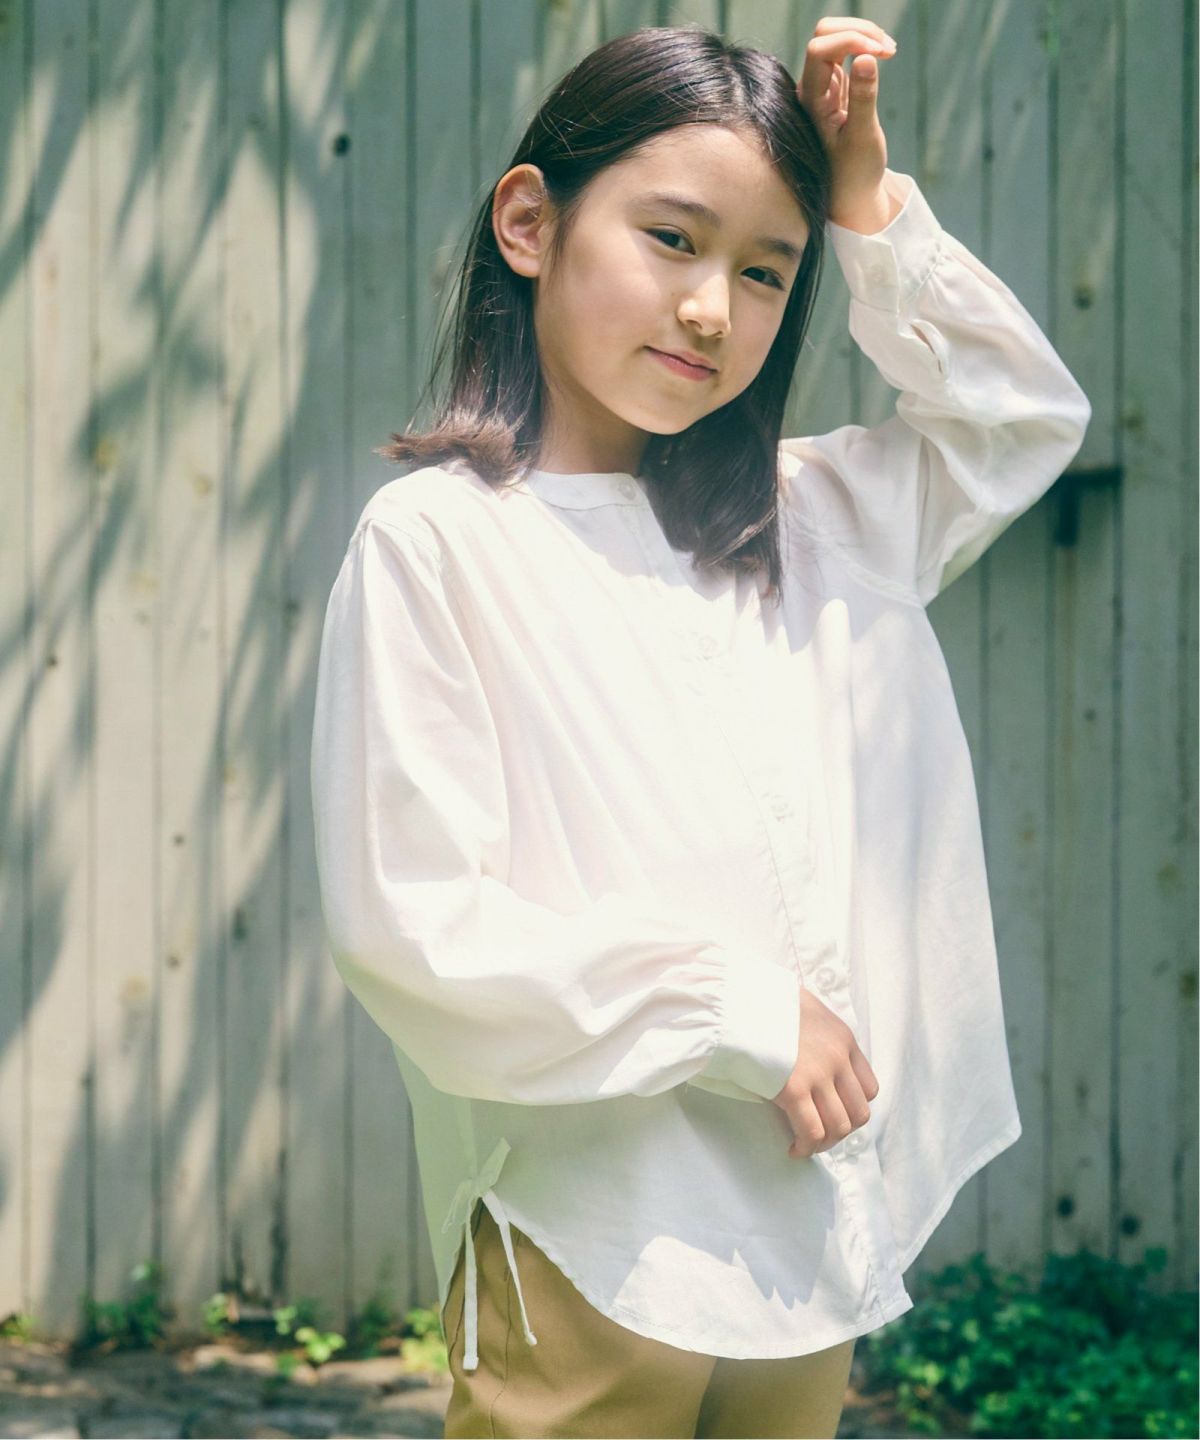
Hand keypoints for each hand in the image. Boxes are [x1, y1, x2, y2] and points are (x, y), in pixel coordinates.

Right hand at [771, 985, 878, 1157]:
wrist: (740, 1002)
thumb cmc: (764, 1003)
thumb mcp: (805, 1009)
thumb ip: (818, 1032)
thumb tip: (810, 1050)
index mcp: (843, 1039)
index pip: (869, 1088)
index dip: (853, 1107)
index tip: (834, 1112)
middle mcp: (838, 1059)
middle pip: (858, 1113)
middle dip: (840, 1130)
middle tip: (821, 1134)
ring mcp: (818, 1075)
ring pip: (838, 1127)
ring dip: (824, 1143)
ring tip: (806, 1143)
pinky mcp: (794, 1090)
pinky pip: (811, 1131)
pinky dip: (805, 1146)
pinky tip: (794, 1148)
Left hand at [795, 15, 897, 228]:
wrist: (849, 195)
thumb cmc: (854, 174)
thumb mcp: (863, 137)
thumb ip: (862, 97)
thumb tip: (867, 57)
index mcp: (811, 102)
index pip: (820, 49)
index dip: (851, 40)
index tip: (883, 53)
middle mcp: (811, 90)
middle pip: (824, 34)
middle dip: (857, 30)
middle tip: (889, 47)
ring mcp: (822, 87)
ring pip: (835, 39)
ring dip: (864, 35)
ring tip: (890, 50)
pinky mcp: (835, 89)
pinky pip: (845, 53)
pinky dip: (866, 47)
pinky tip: (884, 55)